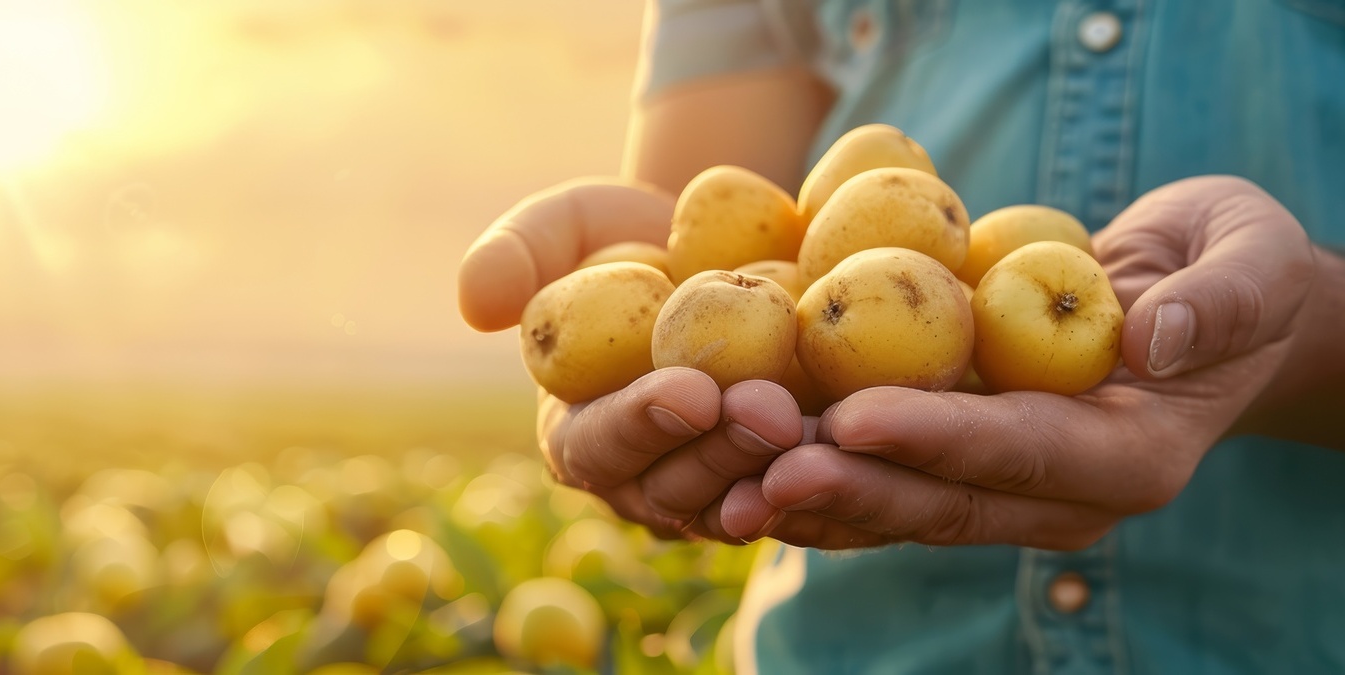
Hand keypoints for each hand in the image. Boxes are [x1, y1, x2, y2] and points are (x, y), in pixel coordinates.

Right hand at [458, 179, 805, 541]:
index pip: (598, 446)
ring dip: (783, 474)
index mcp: (578, 433)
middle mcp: (643, 483)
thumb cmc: (623, 237)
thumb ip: (516, 254)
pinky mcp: (782, 486)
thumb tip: (477, 305)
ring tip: (822, 427)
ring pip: (746, 505)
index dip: (641, 423)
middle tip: (771, 407)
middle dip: (724, 453)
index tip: (689, 388)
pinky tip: (867, 447)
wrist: (721, 249)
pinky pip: (808, 500)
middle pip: (677, 491)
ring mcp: (716, 494)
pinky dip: (836, 481)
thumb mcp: (565, 225)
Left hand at [731, 176, 1316, 549]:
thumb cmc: (1239, 268)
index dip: (936, 439)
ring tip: (723, 481)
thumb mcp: (1254, 260)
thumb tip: (1157, 337)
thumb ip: (1220, 300)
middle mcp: (1064, 495)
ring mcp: (1010, 491)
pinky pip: (884, 483)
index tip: (850, 419)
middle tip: (757, 468)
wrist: (1211, 305)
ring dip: (810, 496)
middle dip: (847, 487)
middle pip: (944, 501)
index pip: (1023, 451)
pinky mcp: (965, 469)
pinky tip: (738, 463)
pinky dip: (814, 474)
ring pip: (899, 507)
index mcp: (1134, 457)